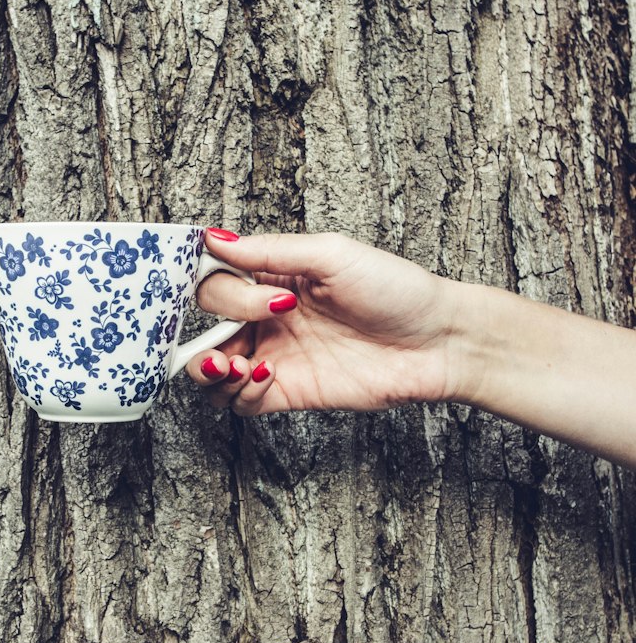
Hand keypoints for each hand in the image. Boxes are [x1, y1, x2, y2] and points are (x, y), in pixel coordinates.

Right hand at [186, 229, 459, 416]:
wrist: (437, 341)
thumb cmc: (395, 289)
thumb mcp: (332, 255)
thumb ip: (271, 251)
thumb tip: (215, 240)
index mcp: (273, 279)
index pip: (215, 282)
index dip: (216, 288)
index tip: (240, 288)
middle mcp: (267, 319)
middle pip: (206, 327)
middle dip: (210, 331)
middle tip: (249, 328)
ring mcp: (276, 357)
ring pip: (212, 372)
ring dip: (210, 371)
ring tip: (236, 366)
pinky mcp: (289, 393)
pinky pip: (241, 403)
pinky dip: (240, 393)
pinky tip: (267, 375)